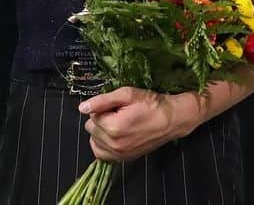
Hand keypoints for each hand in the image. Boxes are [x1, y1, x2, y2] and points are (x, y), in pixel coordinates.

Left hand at [79, 87, 197, 162]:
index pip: (91, 117)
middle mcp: (115, 145)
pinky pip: (102, 154)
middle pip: (91, 129)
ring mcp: (120, 154)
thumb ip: (101, 101)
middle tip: (118, 114)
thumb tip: (82, 108)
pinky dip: (103, 145)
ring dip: (101, 132)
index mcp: (114, 128)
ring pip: (94, 141)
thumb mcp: (126, 94)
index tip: (115, 107)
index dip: (101, 109)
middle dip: (100, 120)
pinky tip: (113, 136)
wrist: (171, 120)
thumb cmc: (151, 104)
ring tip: (117, 124)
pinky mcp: (125, 158)